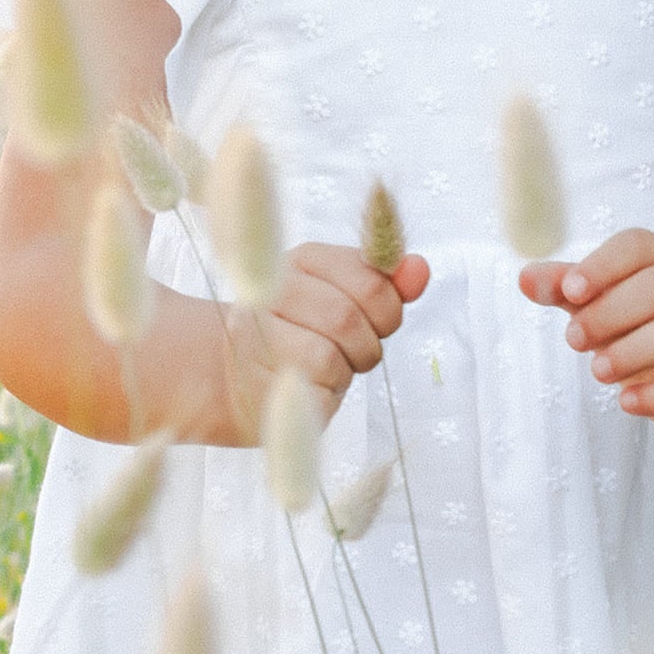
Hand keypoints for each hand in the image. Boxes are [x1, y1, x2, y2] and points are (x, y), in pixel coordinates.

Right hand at [225, 243, 430, 435]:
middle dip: (366, 343)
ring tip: (328, 366)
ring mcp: (257, 338)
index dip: (387, 308)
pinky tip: (310, 385)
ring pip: (330, 355)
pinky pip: (315, 391)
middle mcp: (270, 292)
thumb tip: (419, 269)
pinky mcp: (257, 382)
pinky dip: (326, 393)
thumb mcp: (342, 298)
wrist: (235, 375)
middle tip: (354, 349)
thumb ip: (382, 284)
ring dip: (344, 368)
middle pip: (347, 317)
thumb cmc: (300, 333)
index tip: (375, 319)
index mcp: (299, 260)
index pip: (369, 279)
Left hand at [520, 229, 653, 424]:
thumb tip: (525, 278)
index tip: (570, 291)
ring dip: (634, 352)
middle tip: (573, 339)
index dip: (602, 265)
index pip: (638, 247)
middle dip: (610, 314)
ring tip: (598, 370)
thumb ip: (560, 287)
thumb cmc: (631, 321)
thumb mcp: (593, 298)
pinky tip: (626, 401)